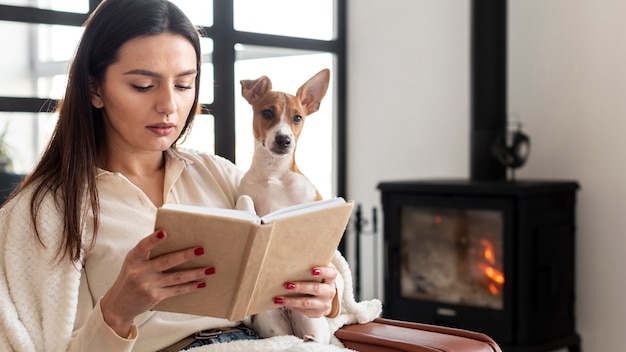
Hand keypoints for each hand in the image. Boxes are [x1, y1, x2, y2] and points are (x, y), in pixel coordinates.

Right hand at [100, 230, 214, 336]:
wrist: (118, 305)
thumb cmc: (130, 278)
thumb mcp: (132, 262)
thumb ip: (147, 253)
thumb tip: (172, 238)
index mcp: (134, 258)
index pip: (143, 247)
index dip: (153, 240)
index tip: (165, 233)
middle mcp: (140, 271)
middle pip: (166, 261)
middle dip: (185, 255)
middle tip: (201, 250)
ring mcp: (148, 285)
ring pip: (176, 277)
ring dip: (195, 273)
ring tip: (210, 269)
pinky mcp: (155, 296)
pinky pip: (176, 290)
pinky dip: (190, 287)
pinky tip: (201, 283)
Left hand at [275, 266, 337, 317]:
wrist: (323, 298)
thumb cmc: (315, 280)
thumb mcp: (316, 273)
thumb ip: (308, 268)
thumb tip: (287, 264)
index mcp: (331, 278)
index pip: (331, 273)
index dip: (323, 271)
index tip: (313, 270)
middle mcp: (330, 291)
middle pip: (316, 289)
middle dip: (300, 287)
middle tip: (287, 285)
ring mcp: (324, 303)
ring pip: (307, 302)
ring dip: (292, 300)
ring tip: (279, 298)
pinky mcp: (318, 313)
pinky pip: (303, 311)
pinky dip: (292, 307)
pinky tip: (282, 303)